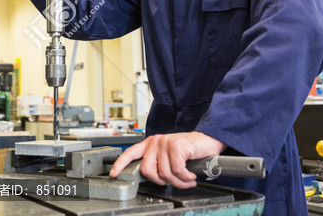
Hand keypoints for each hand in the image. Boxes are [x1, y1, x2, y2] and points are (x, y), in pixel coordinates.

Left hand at [109, 131, 225, 188]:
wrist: (208, 140)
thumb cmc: (189, 151)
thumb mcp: (168, 156)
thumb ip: (157, 163)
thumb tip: (152, 177)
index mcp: (150, 144)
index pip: (130, 153)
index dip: (120, 164)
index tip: (114, 174)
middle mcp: (155, 142)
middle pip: (148, 170)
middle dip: (162, 181)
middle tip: (174, 181)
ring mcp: (165, 143)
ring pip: (165, 173)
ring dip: (179, 182)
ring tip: (187, 180)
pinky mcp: (176, 146)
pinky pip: (177, 171)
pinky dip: (186, 178)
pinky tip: (191, 176)